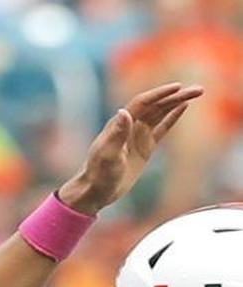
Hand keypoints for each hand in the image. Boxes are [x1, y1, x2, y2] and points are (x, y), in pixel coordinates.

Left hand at [58, 82, 202, 214]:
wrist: (96, 190)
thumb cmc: (99, 174)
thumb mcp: (108, 154)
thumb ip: (117, 134)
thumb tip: (124, 111)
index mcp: (119, 125)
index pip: (143, 103)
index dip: (160, 94)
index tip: (178, 87)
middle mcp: (129, 126)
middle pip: (155, 105)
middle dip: (176, 96)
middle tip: (199, 89)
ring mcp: (137, 136)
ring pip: (160, 114)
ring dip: (177, 103)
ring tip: (197, 93)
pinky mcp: (144, 147)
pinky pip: (161, 128)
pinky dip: (172, 117)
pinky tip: (183, 108)